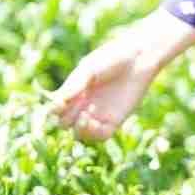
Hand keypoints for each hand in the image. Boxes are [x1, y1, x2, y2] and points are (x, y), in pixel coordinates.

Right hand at [47, 25, 157, 141]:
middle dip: (66, 119)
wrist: (139, 59)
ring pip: (81, 133)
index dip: (55, 110)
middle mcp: (85, 105)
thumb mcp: (90, 69)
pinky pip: (100, 136)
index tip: (60, 103)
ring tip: (86, 116)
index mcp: (75, 92)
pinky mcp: (115, 121)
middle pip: (65, 123)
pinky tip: (94, 120)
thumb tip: (60, 101)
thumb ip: (74, 84)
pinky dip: (93, 133)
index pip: (57, 110)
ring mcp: (99, 114)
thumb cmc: (112, 58)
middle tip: (77, 106)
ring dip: (79, 129)